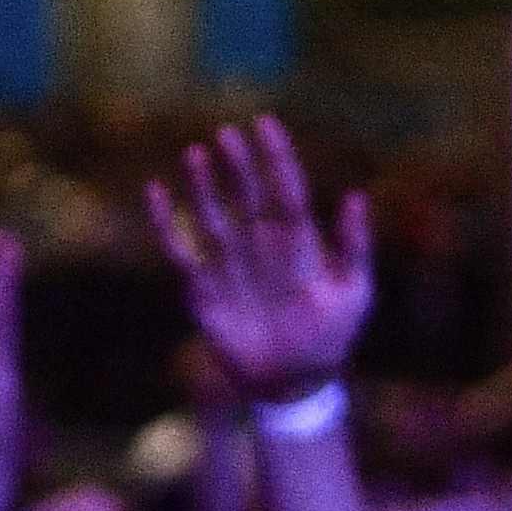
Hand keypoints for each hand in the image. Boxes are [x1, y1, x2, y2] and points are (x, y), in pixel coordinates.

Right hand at [142, 117, 373, 403]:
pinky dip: (165, 222)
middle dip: (238, 164)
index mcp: (297, 243)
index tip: (265, 125)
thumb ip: (354, 246)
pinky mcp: (201, 288)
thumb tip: (356, 196)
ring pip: (213, 214)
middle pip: (246, 195)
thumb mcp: (354, 293)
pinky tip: (155, 193)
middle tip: (228, 135)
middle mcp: (260, 246)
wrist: (292, 385)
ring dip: (203, 185)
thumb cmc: (329, 340)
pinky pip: (179, 249)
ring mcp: (230, 264)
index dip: (276, 157)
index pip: (284, 189)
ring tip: (196, 153)